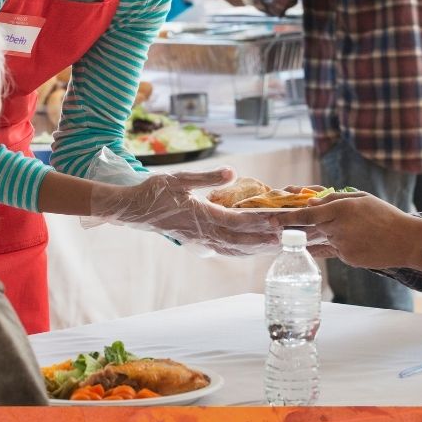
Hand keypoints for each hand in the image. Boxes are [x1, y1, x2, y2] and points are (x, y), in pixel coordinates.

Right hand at [89, 167, 282, 255]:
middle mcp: (204, 232)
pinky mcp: (197, 241)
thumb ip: (207, 177)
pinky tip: (252, 249)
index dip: (259, 223)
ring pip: (234, 248)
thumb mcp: (179, 178)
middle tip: (288, 239)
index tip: (278, 222)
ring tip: (277, 247)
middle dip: (265, 239)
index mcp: (202, 215)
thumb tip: (231, 171)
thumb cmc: (154, 191)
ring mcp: (200, 240)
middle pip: (241, 239)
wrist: (132, 209)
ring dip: (257, 248)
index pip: (237, 221)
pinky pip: (224, 249)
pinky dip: (241, 250)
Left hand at [282, 191, 421, 270]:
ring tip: (353, 231)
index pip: (306, 214)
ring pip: (323, 239)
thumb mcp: (362, 198)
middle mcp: (338, 227)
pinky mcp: (347, 258)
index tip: (272, 220)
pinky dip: (340, 245)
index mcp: (341, 208)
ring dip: (327, 235)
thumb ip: (335, 198)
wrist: (406, 241)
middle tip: (284, 229)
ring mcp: (342, 245)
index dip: (287, 218)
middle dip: (297, 229)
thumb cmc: (385, 215)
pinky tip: (358, 240)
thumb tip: (312, 202)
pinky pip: (335, 250)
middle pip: (310, 229)